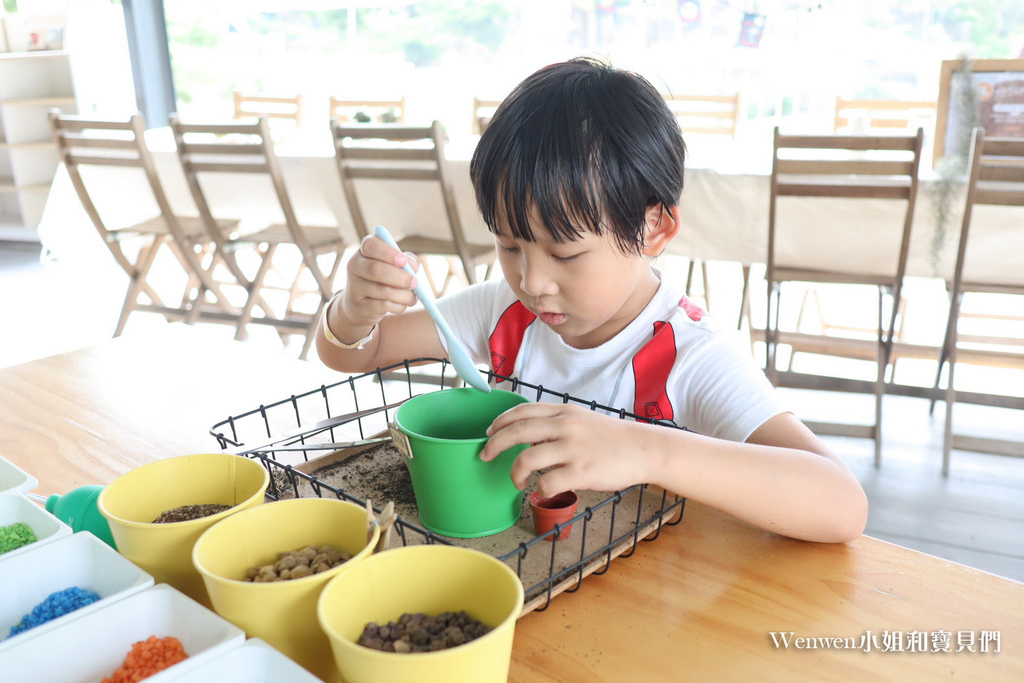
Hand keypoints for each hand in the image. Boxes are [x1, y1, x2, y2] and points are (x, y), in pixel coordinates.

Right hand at [339, 235, 421, 328]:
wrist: (361, 305)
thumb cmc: (383, 279)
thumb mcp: (394, 265)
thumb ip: (407, 261)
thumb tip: (412, 266)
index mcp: (363, 251)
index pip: (370, 245)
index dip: (388, 252)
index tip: (403, 261)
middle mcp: (355, 267)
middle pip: (376, 269)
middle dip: (400, 277)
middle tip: (414, 282)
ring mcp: (355, 288)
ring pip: (382, 290)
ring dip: (403, 295)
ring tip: (412, 297)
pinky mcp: (360, 306)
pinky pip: (383, 305)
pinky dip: (398, 306)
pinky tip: (403, 305)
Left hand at [481, 402, 651, 496]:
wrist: (644, 449)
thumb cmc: (612, 438)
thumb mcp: (582, 419)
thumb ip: (556, 422)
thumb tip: (527, 435)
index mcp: (563, 412)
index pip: (521, 411)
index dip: (499, 422)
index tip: (488, 433)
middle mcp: (565, 427)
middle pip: (515, 432)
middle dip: (494, 444)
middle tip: (485, 455)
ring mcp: (572, 449)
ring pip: (526, 460)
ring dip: (514, 473)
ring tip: (516, 480)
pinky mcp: (581, 472)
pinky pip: (547, 484)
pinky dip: (539, 490)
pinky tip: (543, 491)